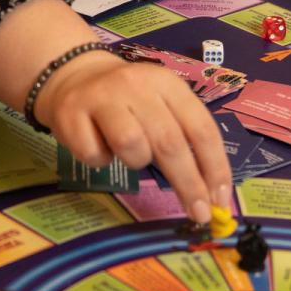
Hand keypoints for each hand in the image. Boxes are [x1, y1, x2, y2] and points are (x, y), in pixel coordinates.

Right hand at [37, 53, 232, 224]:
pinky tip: (98, 144)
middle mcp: (135, 85)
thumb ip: (185, 137)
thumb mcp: (161, 105)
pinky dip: (100, 160)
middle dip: (188, 184)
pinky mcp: (70, 113)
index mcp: (166, 83)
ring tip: (129, 152)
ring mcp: (101, 97)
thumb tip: (210, 193)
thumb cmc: (128, 101)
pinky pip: (94, 154)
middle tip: (198, 214)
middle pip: (169, 142)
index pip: (200, 128)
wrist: (75, 76)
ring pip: (131, 146)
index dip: (214, 167)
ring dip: (136, 162)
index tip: (220, 202)